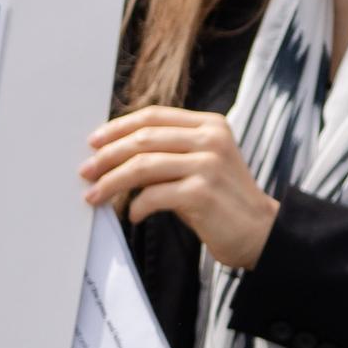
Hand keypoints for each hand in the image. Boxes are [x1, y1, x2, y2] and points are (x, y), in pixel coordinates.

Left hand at [82, 107, 278, 271]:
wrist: (261, 231)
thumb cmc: (223, 200)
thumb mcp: (203, 163)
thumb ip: (170, 151)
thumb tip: (115, 152)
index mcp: (212, 125)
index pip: (154, 116)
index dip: (118, 127)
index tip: (94, 143)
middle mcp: (212, 140)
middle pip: (143, 139)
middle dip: (107, 156)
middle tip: (86, 172)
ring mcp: (209, 165)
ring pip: (142, 166)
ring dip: (110, 182)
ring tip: (95, 196)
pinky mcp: (202, 192)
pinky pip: (152, 195)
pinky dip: (136, 207)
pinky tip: (133, 215)